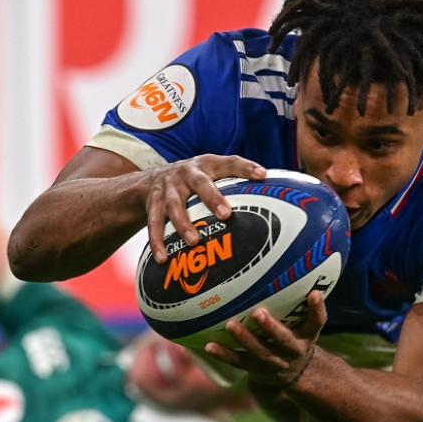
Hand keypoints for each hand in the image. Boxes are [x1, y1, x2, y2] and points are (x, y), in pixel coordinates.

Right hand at [144, 154, 266, 262]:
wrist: (151, 179)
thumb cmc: (193, 180)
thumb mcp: (211, 172)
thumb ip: (235, 180)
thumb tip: (271, 195)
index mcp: (206, 165)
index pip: (229, 163)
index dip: (245, 167)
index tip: (262, 175)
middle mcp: (186, 173)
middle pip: (200, 184)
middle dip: (212, 198)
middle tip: (225, 215)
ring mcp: (167, 188)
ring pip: (174, 206)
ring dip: (183, 224)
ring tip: (194, 242)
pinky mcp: (152, 203)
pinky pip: (154, 223)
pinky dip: (157, 241)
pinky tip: (163, 258)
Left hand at [204, 290, 326, 386]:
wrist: (293, 374)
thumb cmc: (295, 336)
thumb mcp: (304, 323)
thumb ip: (298, 302)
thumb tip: (286, 263)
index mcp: (307, 336)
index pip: (317, 322)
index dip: (317, 309)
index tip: (314, 293)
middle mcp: (292, 350)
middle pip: (283, 339)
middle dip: (270, 327)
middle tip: (258, 312)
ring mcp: (273, 362)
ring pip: (258, 351)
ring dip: (244, 338)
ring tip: (230, 324)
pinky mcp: (255, 369)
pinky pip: (238, 362)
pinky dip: (223, 354)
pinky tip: (209, 345)